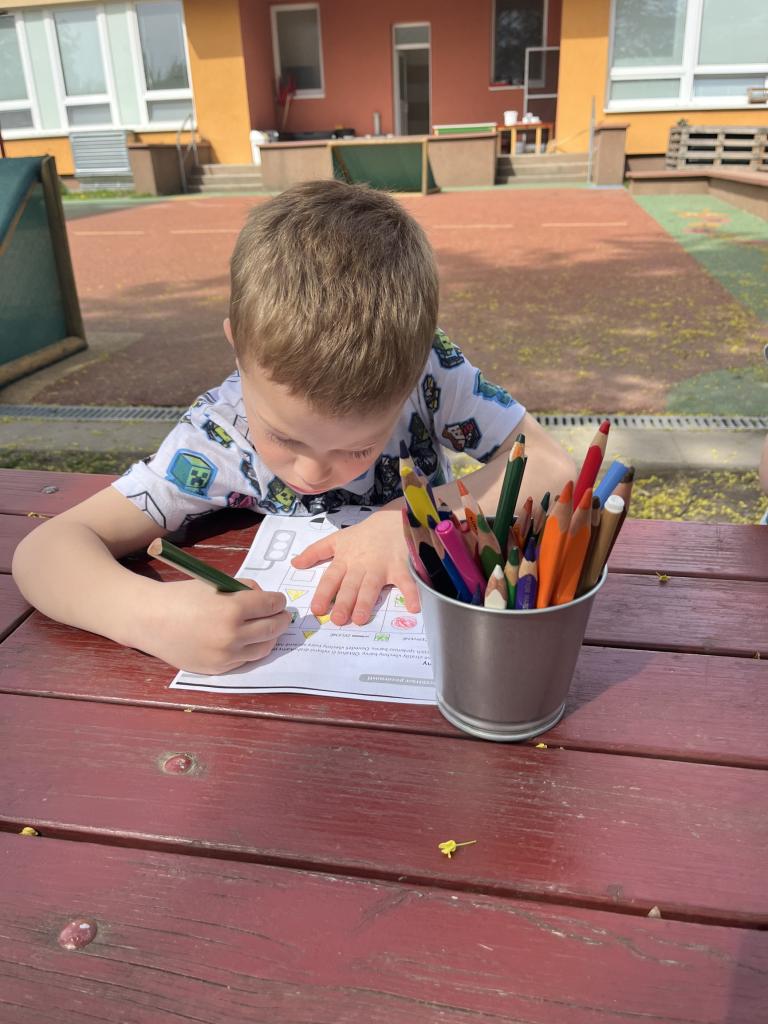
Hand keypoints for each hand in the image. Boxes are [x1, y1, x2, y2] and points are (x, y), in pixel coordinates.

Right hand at [143, 577, 290, 673]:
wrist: (149, 620)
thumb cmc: (180, 597)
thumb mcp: (214, 583)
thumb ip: (242, 589)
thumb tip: (263, 597)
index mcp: (232, 609)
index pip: (271, 605)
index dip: (278, 601)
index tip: (278, 600)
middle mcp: (232, 636)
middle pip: (273, 628)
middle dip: (280, 619)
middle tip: (282, 615)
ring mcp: (225, 656)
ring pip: (263, 648)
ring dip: (270, 637)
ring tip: (268, 629)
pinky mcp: (217, 669)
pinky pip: (244, 660)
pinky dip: (250, 650)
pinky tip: (248, 641)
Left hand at [291, 509, 419, 625]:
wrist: (393, 520)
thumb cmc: (364, 534)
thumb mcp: (337, 539)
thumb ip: (315, 552)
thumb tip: (294, 564)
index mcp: (345, 560)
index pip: (331, 578)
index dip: (324, 593)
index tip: (317, 609)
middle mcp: (361, 565)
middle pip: (350, 586)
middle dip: (344, 602)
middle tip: (337, 620)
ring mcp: (381, 567)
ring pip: (372, 586)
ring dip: (366, 602)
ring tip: (360, 619)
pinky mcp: (401, 567)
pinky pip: (406, 581)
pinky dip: (411, 593)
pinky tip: (413, 608)